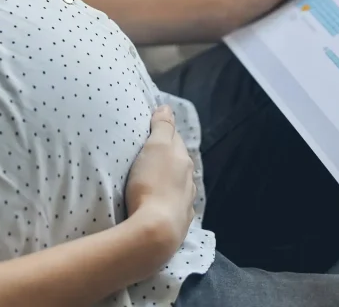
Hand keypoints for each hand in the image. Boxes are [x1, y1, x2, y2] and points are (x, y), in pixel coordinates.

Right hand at [125, 105, 195, 260]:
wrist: (156, 231)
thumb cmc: (151, 184)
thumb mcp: (155, 147)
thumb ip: (162, 126)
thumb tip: (167, 107)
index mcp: (183, 160)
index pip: (175, 140)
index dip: (164, 134)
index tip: (152, 132)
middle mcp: (188, 181)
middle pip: (179, 163)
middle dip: (168, 158)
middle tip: (150, 157)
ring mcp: (185, 203)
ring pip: (179, 186)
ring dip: (169, 182)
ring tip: (154, 181)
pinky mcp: (178, 223)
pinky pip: (175, 207)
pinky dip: (168, 202)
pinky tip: (161, 205)